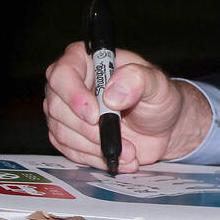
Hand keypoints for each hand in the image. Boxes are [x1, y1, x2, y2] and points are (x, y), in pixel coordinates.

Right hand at [43, 42, 210, 171]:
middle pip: (57, 107)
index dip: (74, 95)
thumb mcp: (157, 84)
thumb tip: (113, 93)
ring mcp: (68, 112)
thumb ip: (138, 80)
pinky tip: (120, 157)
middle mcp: (72, 85)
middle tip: (117, 136)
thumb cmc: (158, 98)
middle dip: (88, 129)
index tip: (94, 115)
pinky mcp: (71, 136)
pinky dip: (96, 158)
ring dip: (96, 147)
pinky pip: (70, 151)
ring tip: (128, 149)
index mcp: (87, 61)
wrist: (163, 127)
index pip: (62, 74)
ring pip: (62, 133)